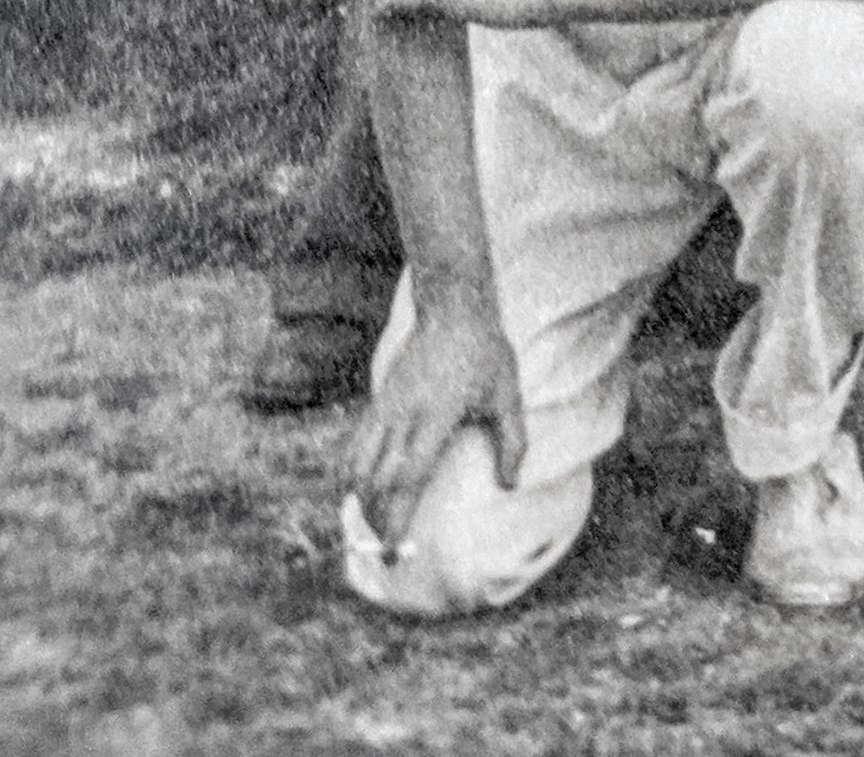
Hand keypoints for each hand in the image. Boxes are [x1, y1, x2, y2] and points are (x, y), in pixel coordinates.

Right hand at [348, 298, 525, 554]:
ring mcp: (384, 408)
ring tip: (370, 527)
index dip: (397, 517)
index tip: (396, 549)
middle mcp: (402, 417)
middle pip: (375, 481)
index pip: (407, 479)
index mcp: (434, 419)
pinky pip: (354, 446)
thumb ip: (512, 442)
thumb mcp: (508, 396)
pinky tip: (360, 492)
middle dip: (375, 521)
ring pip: (356, 466)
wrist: (452, 309)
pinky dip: (351, 475)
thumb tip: (510, 486)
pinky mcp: (376, 401)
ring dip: (359, 501)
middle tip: (384, 552)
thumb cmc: (486, 354)